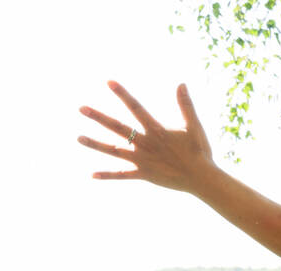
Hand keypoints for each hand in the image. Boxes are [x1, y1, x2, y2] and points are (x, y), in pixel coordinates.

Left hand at [77, 81, 215, 192]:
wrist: (202, 178)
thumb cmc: (200, 152)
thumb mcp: (194, 126)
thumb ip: (186, 105)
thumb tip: (181, 83)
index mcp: (156, 130)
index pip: (136, 108)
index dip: (122, 94)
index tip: (108, 82)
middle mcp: (145, 144)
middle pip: (117, 128)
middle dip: (98, 117)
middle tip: (81, 108)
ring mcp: (142, 160)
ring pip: (114, 151)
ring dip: (95, 144)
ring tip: (78, 138)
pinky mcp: (144, 174)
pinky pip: (122, 175)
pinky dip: (108, 175)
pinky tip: (92, 174)